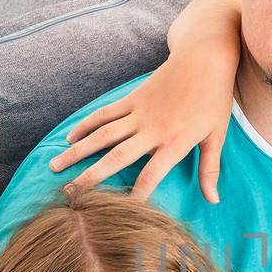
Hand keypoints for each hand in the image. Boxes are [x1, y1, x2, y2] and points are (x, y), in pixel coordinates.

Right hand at [48, 0, 241, 202]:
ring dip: (77, 151)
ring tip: (55, 166)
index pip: (150, 175)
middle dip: (90, 177)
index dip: (135, 195)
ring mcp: (138, 112)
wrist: (203, 58)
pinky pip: (104, 114)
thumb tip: (213, 201)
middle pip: (115, 157)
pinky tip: (70, 138)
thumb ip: (210, 169)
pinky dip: (85, 125)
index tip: (119, 212)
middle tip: (68, 194)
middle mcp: (151, 129)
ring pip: (101, 135)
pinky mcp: (132, 99)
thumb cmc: (213, 99)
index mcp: (174, 142)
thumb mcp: (217, 135)